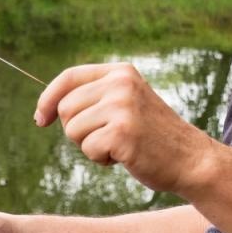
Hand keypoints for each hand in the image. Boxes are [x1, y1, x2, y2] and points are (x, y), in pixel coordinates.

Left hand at [34, 63, 208, 193]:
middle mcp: (121, 84)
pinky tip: (125, 156)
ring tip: (119, 146)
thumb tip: (48, 107)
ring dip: (90, 146)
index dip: (48, 99)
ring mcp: (122, 106)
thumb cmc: (152, 137)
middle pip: (66, 108)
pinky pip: (89, 149)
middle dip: (77, 130)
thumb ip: (95, 97)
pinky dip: (101, 159)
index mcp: (121, 72)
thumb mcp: (126, 103)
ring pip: (73, 130)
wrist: (190, 159)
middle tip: (106, 138)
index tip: (41, 119)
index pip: (68, 77)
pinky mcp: (122, 132)